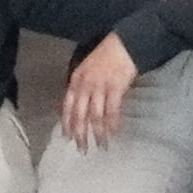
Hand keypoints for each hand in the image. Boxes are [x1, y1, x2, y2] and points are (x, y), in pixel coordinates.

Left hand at [60, 34, 139, 148]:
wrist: (124, 43)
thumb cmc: (107, 56)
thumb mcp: (87, 69)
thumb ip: (82, 86)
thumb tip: (78, 106)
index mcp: (76, 79)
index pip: (67, 105)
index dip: (67, 123)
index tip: (67, 137)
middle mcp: (85, 84)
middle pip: (79, 114)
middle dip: (80, 134)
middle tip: (82, 149)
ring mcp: (100, 86)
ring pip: (95, 116)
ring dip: (98, 133)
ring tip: (101, 145)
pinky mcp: (115, 87)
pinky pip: (112, 111)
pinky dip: (112, 124)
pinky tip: (114, 133)